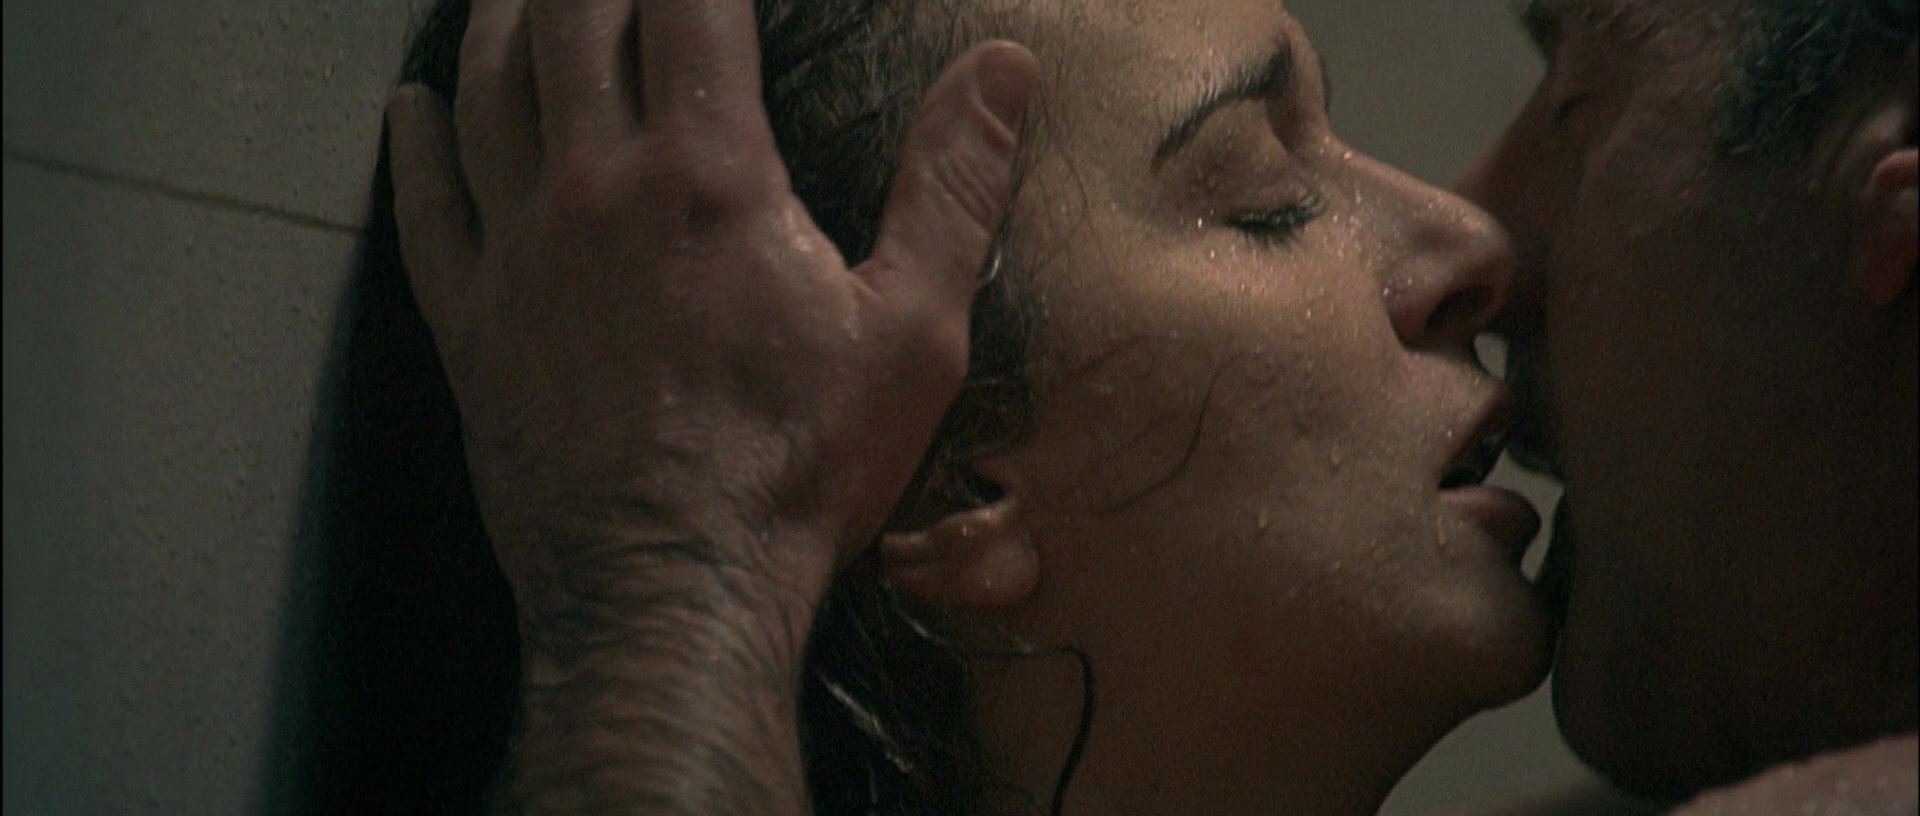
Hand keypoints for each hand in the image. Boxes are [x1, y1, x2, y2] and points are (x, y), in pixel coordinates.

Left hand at [385, 0, 1038, 608]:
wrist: (671, 591)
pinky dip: (412, 143)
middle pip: (567, 21)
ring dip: (499, 18)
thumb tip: (1006, 66)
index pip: (685, 3)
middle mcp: (593, 187)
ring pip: (484, 91)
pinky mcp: (471, 324)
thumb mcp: (913, 330)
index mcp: (706, 173)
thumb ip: (954, 186)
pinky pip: (422, 207)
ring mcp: (517, 253)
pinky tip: (409, 104)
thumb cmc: (800, 467)